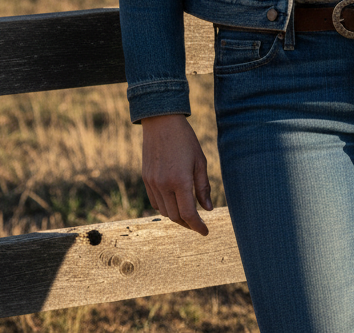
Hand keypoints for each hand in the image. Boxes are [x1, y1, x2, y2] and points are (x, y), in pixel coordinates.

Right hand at [141, 114, 212, 235]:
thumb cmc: (185, 139)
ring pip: (164, 211)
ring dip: (176, 216)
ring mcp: (152, 183)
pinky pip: (155, 202)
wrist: (161, 122)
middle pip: (175, 217)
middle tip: (198, 224)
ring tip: (187, 214)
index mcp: (180, 181)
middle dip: (188, 224)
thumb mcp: (199, 161)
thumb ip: (203, 187)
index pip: (188, 214)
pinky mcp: (146, 179)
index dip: (197, 226)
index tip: (205, 231)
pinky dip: (165, 207)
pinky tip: (173, 202)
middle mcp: (164, 185)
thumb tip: (208, 208)